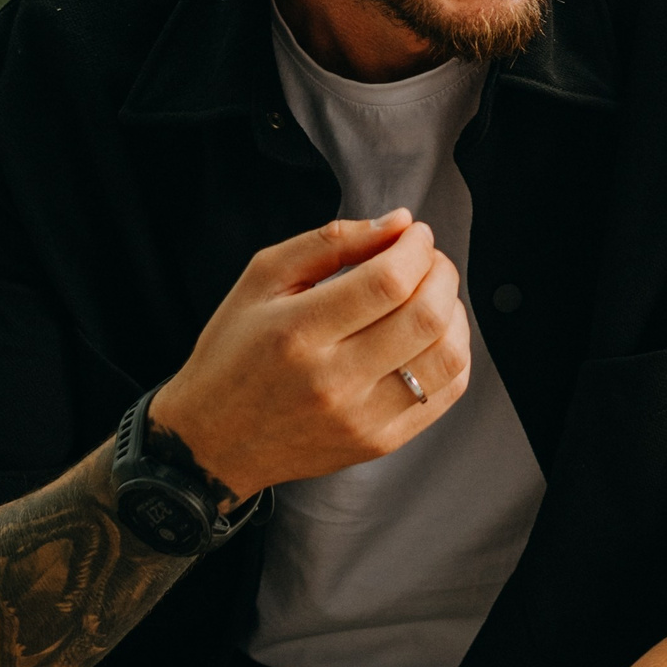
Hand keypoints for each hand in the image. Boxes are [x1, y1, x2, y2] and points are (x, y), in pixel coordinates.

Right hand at [149, 211, 471, 499]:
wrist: (212, 441)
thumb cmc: (234, 353)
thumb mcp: (262, 279)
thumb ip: (332, 241)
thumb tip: (399, 223)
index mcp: (299, 331)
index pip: (389, 281)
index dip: (417, 247)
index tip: (414, 234)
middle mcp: (333, 379)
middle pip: (426, 316)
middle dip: (442, 273)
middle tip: (428, 260)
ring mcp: (360, 417)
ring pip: (447, 356)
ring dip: (454, 311)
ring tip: (432, 295)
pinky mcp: (378, 442)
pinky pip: (446, 394)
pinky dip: (453, 354)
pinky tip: (432, 336)